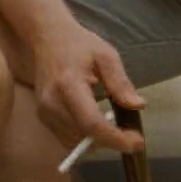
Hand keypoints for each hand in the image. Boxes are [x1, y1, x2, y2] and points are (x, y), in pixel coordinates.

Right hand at [29, 21, 144, 153]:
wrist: (46, 38)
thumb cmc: (78, 45)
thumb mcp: (106, 56)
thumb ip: (120, 82)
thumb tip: (137, 106)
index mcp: (68, 84)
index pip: (92, 123)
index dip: (115, 138)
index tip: (137, 143)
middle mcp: (52, 103)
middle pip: (84, 136)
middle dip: (111, 140)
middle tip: (132, 133)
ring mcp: (44, 111)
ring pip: (75, 142)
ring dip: (97, 140)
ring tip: (114, 126)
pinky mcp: (42, 117)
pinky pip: (66, 138)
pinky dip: (85, 137)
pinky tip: (96, 123)